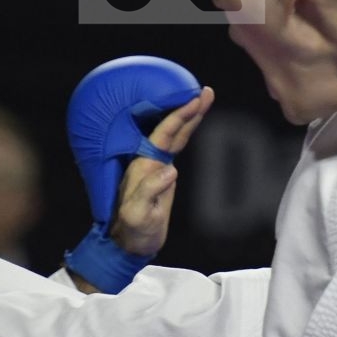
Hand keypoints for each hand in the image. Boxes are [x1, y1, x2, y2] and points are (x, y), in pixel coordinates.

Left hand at [108, 85, 214, 258]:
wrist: (130, 244)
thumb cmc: (133, 231)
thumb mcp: (138, 214)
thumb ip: (150, 191)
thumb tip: (171, 170)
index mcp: (143, 166)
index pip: (164, 134)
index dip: (179, 116)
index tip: (194, 100)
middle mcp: (148, 160)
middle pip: (171, 128)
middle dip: (188, 108)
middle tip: (206, 91)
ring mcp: (155, 165)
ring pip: (175, 135)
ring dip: (190, 117)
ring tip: (204, 99)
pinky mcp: (162, 173)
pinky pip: (176, 146)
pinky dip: (186, 131)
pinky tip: (192, 122)